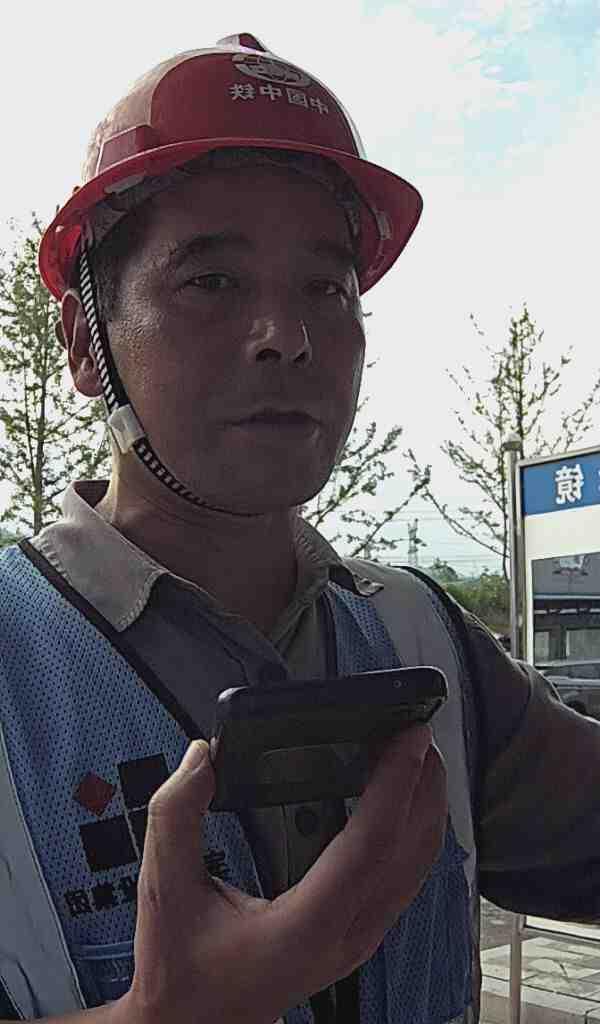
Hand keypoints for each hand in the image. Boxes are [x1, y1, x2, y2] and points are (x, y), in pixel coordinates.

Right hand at [120, 726, 446, 1023]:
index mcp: (307, 925)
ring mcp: (358, 941)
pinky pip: (403, 879)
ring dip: (423, 806)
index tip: (409, 738)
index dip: (395, 784)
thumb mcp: (163, 888)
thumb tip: (201, 757)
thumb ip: (175, 815)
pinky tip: (399, 802)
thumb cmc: (180, 967)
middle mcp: (345, 936)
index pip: (370, 843)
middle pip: (411, 851)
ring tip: (415, 756)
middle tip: (417, 730)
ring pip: (416, 867)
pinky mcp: (357, 936)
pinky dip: (411, 832)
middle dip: (424, 784)